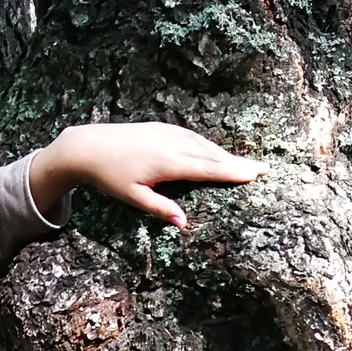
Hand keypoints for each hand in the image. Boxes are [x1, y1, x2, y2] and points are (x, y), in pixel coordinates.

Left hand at [29, 121, 261, 229]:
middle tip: (263, 169)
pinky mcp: (161, 127)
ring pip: (203, 144)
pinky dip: (207, 145)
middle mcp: (172, 144)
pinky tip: (215, 151)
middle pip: (212, 155)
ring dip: (225, 153)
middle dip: (238, 162)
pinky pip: (191, 136)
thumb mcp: (133, 198)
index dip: (233, 172)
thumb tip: (184, 223)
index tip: (255, 175)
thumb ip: (160, 209)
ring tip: (244, 163)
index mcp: (168, 163)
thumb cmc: (109, 177)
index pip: (208, 169)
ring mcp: (167, 133)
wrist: (88, 146)